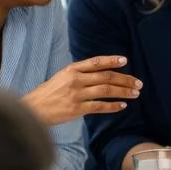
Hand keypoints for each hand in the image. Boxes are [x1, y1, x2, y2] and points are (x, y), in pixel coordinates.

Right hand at [21, 55, 141, 125]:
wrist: (32, 109)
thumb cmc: (48, 94)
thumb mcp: (61, 77)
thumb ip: (79, 74)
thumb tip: (101, 73)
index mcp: (71, 70)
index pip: (95, 62)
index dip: (111, 60)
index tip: (125, 61)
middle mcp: (75, 79)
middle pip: (106, 77)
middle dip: (125, 79)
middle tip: (138, 83)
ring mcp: (76, 94)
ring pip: (106, 91)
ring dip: (123, 92)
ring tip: (135, 93)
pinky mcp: (76, 108)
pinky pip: (100, 106)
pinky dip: (113, 106)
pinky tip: (123, 106)